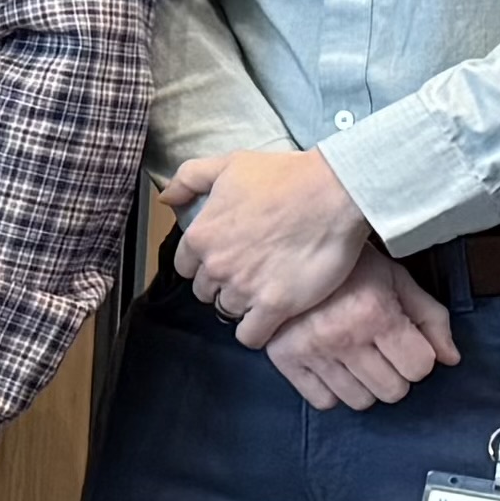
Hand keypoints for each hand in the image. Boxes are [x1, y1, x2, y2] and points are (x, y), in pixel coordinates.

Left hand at [163, 146, 377, 341]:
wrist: (333, 192)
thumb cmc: (285, 176)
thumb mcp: (229, 164)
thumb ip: (190, 179)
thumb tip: (166, 197)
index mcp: (201, 236)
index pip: (186, 267)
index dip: (205, 264)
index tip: (226, 258)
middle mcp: (216, 266)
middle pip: (206, 291)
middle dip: (223, 284)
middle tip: (249, 273)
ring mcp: (244, 288)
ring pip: (227, 311)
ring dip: (242, 305)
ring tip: (264, 291)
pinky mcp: (274, 305)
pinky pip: (251, 335)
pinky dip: (256, 332)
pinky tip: (268, 319)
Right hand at [258, 248, 459, 411]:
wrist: (290, 249)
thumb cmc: (351, 265)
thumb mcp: (397, 279)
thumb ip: (430, 317)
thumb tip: (450, 359)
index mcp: (375, 313)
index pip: (419, 367)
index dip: (419, 357)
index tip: (406, 343)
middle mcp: (343, 337)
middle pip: (393, 391)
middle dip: (396, 373)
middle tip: (382, 351)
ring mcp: (311, 351)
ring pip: (360, 401)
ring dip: (366, 385)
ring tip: (357, 359)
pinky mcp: (284, 359)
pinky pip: (323, 402)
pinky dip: (332, 390)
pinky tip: (333, 367)